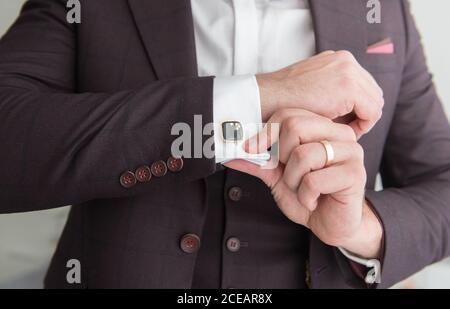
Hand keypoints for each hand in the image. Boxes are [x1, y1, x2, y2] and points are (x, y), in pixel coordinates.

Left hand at [225, 109, 382, 258]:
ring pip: (303, 155)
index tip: (252, 150)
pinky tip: (313, 200)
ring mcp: (350, 152)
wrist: (332, 224)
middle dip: (281, 157)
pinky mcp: (355, 174)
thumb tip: (230, 154)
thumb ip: (258, 163)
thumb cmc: (310, 196)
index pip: (289, 115)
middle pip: (295, 127)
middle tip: (289, 175)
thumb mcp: (278, 177)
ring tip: (303, 190)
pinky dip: (305, 196)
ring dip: (293, 181)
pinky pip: (314, 180)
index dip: (265, 133)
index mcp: (323, 128)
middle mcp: (339, 134)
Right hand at [257, 50, 383, 138]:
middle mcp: (346, 60)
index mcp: (338, 60)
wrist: (266, 97)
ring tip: (344, 133)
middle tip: (347, 131)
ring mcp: (349, 71)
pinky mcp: (348, 86)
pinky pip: (371, 110)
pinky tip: (345, 133)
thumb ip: (329, 92)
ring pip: (375, 102)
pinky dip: (363, 124)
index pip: (364, 86)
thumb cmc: (282, 100)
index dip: (359, 109)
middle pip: (373, 93)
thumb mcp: (310, 88)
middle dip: (364, 114)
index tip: (344, 124)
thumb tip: (346, 110)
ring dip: (364, 120)